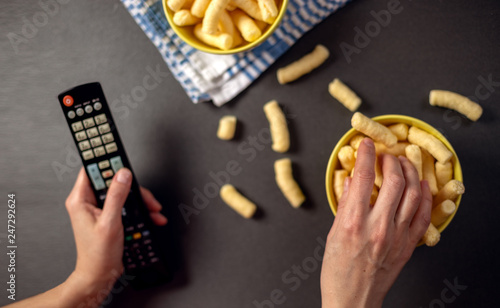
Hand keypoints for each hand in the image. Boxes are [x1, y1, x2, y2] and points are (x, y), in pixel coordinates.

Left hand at [65, 168, 166, 295]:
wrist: (100, 275)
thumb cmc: (97, 254)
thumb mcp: (110, 221)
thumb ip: (117, 195)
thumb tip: (122, 174)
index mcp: (80, 199)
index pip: (92, 170)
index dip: (106, 162)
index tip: (121, 160)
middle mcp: (88, 202)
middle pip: (112, 181)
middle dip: (132, 188)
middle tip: (144, 195)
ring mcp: (99, 209)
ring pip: (123, 193)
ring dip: (140, 201)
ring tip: (152, 210)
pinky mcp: (109, 216)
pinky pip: (126, 205)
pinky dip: (139, 210)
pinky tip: (150, 216)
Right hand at [320, 138, 431, 307]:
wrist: (353, 300)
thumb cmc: (338, 272)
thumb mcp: (332, 234)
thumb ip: (343, 204)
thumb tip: (349, 182)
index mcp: (352, 222)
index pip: (361, 177)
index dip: (365, 155)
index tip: (365, 145)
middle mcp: (377, 226)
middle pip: (393, 180)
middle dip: (390, 160)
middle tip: (385, 154)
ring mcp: (396, 236)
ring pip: (412, 193)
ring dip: (409, 172)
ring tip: (403, 164)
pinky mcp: (408, 245)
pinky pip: (422, 214)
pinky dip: (424, 196)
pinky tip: (420, 185)